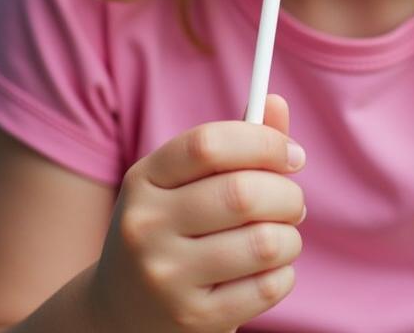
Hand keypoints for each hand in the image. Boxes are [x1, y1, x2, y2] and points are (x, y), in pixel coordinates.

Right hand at [87, 94, 304, 332]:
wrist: (120, 312)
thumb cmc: (170, 229)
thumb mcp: (184, 183)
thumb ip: (234, 144)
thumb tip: (276, 102)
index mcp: (144, 179)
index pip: (209, 145)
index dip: (263, 143)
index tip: (293, 156)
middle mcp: (146, 226)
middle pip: (242, 193)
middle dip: (287, 194)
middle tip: (293, 202)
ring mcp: (165, 277)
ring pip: (263, 242)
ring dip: (289, 237)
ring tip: (283, 236)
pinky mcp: (191, 319)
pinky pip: (266, 287)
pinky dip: (284, 273)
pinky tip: (270, 270)